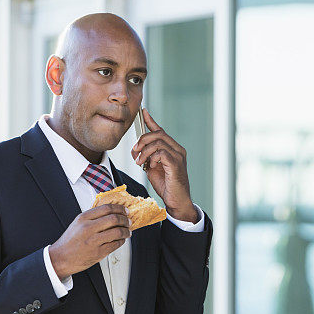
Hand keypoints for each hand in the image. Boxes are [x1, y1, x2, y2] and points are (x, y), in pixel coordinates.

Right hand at [47, 204, 130, 279]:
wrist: (60, 258)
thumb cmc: (69, 241)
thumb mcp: (77, 223)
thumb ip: (92, 217)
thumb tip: (111, 212)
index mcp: (83, 218)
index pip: (106, 208)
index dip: (119, 208)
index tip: (124, 210)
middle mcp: (88, 228)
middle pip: (114, 219)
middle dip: (125, 219)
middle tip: (128, 220)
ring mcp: (93, 241)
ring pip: (117, 232)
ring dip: (126, 231)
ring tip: (127, 231)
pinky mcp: (98, 253)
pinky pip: (115, 244)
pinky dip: (122, 241)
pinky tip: (122, 240)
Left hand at [131, 108, 197, 222]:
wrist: (176, 201)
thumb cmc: (166, 185)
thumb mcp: (152, 168)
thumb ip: (147, 157)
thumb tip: (137, 150)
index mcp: (172, 149)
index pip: (161, 131)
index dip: (151, 120)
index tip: (143, 111)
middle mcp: (177, 149)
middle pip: (158, 134)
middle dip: (142, 139)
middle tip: (135, 150)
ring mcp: (178, 156)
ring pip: (158, 142)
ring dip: (144, 151)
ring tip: (139, 162)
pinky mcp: (176, 164)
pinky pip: (161, 153)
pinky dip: (151, 157)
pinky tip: (148, 166)